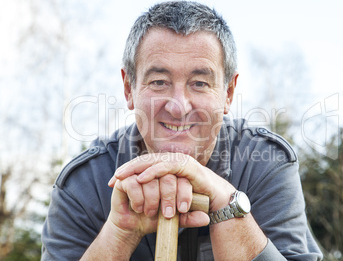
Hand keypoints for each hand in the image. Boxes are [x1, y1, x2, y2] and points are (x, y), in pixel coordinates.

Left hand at [109, 152, 235, 213]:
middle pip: (144, 160)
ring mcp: (179, 161)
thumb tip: (140, 192)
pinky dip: (153, 171)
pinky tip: (141, 178)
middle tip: (114, 178)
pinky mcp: (186, 165)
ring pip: (153, 161)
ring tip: (122, 177)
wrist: (215, 198)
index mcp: (166, 164)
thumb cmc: (192, 197)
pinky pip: (166, 167)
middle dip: (127, 169)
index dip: (127, 171)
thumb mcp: (171, 195)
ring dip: (136, 169)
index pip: (143, 164)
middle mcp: (171, 160)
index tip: (112, 181)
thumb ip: (158, 191)